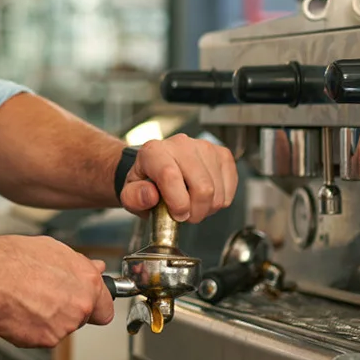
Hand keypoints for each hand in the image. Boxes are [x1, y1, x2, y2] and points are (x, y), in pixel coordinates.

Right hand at [0, 235, 113, 347]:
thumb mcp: (53, 250)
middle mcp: (80, 305)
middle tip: (42, 296)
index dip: (94, 306)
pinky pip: (39, 338)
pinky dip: (28, 329)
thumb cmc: (14, 259)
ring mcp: (63, 325)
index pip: (105, 307)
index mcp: (87, 282)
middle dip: (65, 311)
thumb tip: (95, 268)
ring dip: (45, 319)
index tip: (88, 305)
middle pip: (80, 318)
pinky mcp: (44, 340)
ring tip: (24, 300)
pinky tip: (17, 311)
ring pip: (58, 328)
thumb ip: (79, 266)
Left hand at [119, 135, 237, 222]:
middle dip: (195, 211)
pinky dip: (218, 202)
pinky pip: (229, 188)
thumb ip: (134, 197)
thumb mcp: (129, 195)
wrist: (156, 172)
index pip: (170, 175)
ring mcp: (205, 147)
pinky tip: (204, 198)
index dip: (177, 203)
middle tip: (184, 215)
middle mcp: (181, 144)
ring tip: (191, 206)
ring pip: (217, 191)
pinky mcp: (223, 155)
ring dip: (206, 209)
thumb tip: (150, 195)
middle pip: (202, 187)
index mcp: (154, 151)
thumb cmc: (144, 184)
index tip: (177, 215)